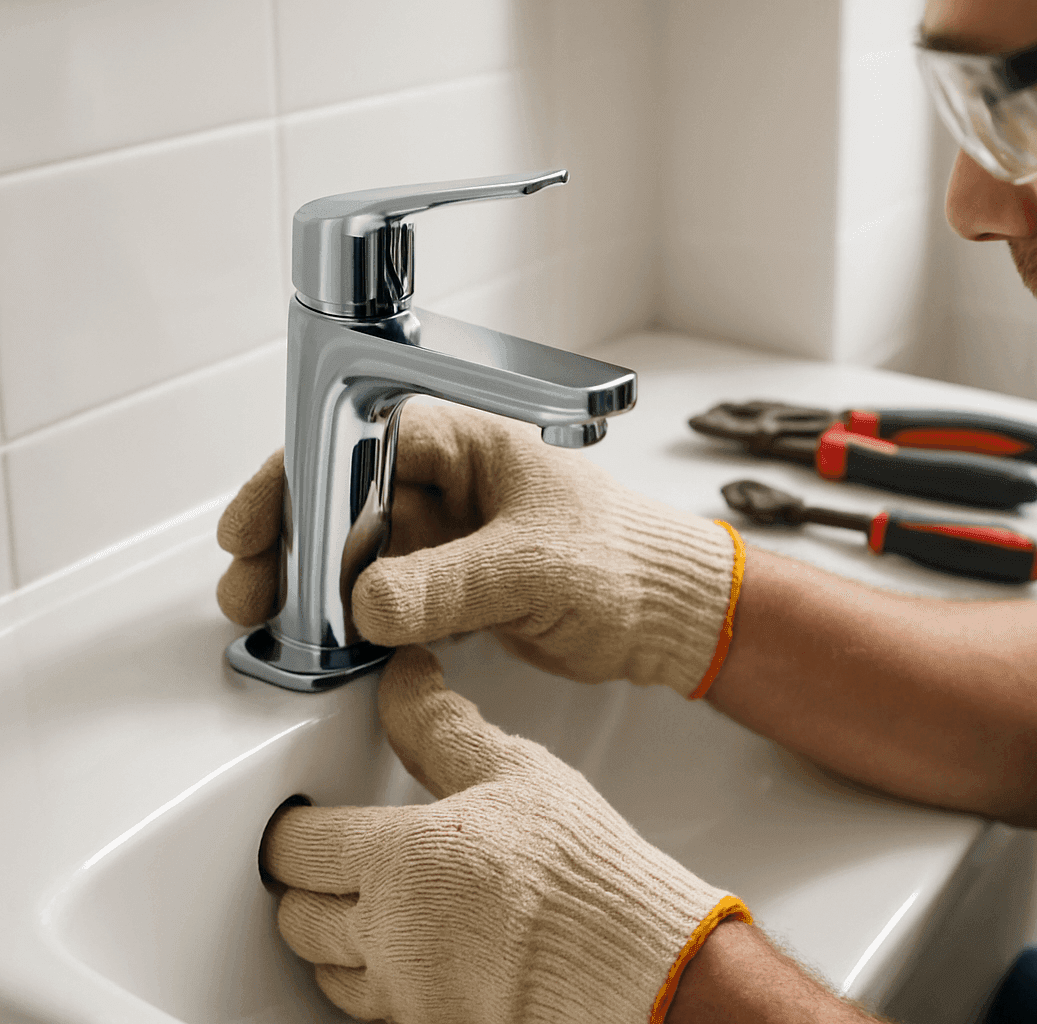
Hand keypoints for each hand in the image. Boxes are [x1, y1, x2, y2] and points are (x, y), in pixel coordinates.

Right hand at [218, 402, 743, 696]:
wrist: (675, 616)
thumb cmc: (633, 560)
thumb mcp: (536, 566)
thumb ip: (450, 584)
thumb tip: (368, 604)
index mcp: (471, 442)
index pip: (358, 442)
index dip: (298, 480)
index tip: (257, 526)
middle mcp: (454, 482)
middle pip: (345, 501)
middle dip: (294, 545)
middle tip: (254, 592)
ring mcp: (454, 535)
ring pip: (362, 554)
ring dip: (318, 589)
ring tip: (281, 625)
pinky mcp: (459, 584)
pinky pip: (391, 597)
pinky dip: (358, 620)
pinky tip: (336, 646)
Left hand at [262, 645, 749, 1023]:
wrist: (635, 963)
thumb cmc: (584, 874)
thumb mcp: (517, 773)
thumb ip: (443, 728)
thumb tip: (406, 680)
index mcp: (398, 859)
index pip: (295, 847)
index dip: (291, 827)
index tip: (303, 818)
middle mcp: (386, 934)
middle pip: (295, 916)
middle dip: (303, 885)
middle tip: (325, 863)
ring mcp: (407, 993)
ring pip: (325, 973)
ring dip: (332, 942)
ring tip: (363, 912)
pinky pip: (373, 1013)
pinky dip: (376, 985)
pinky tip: (408, 959)